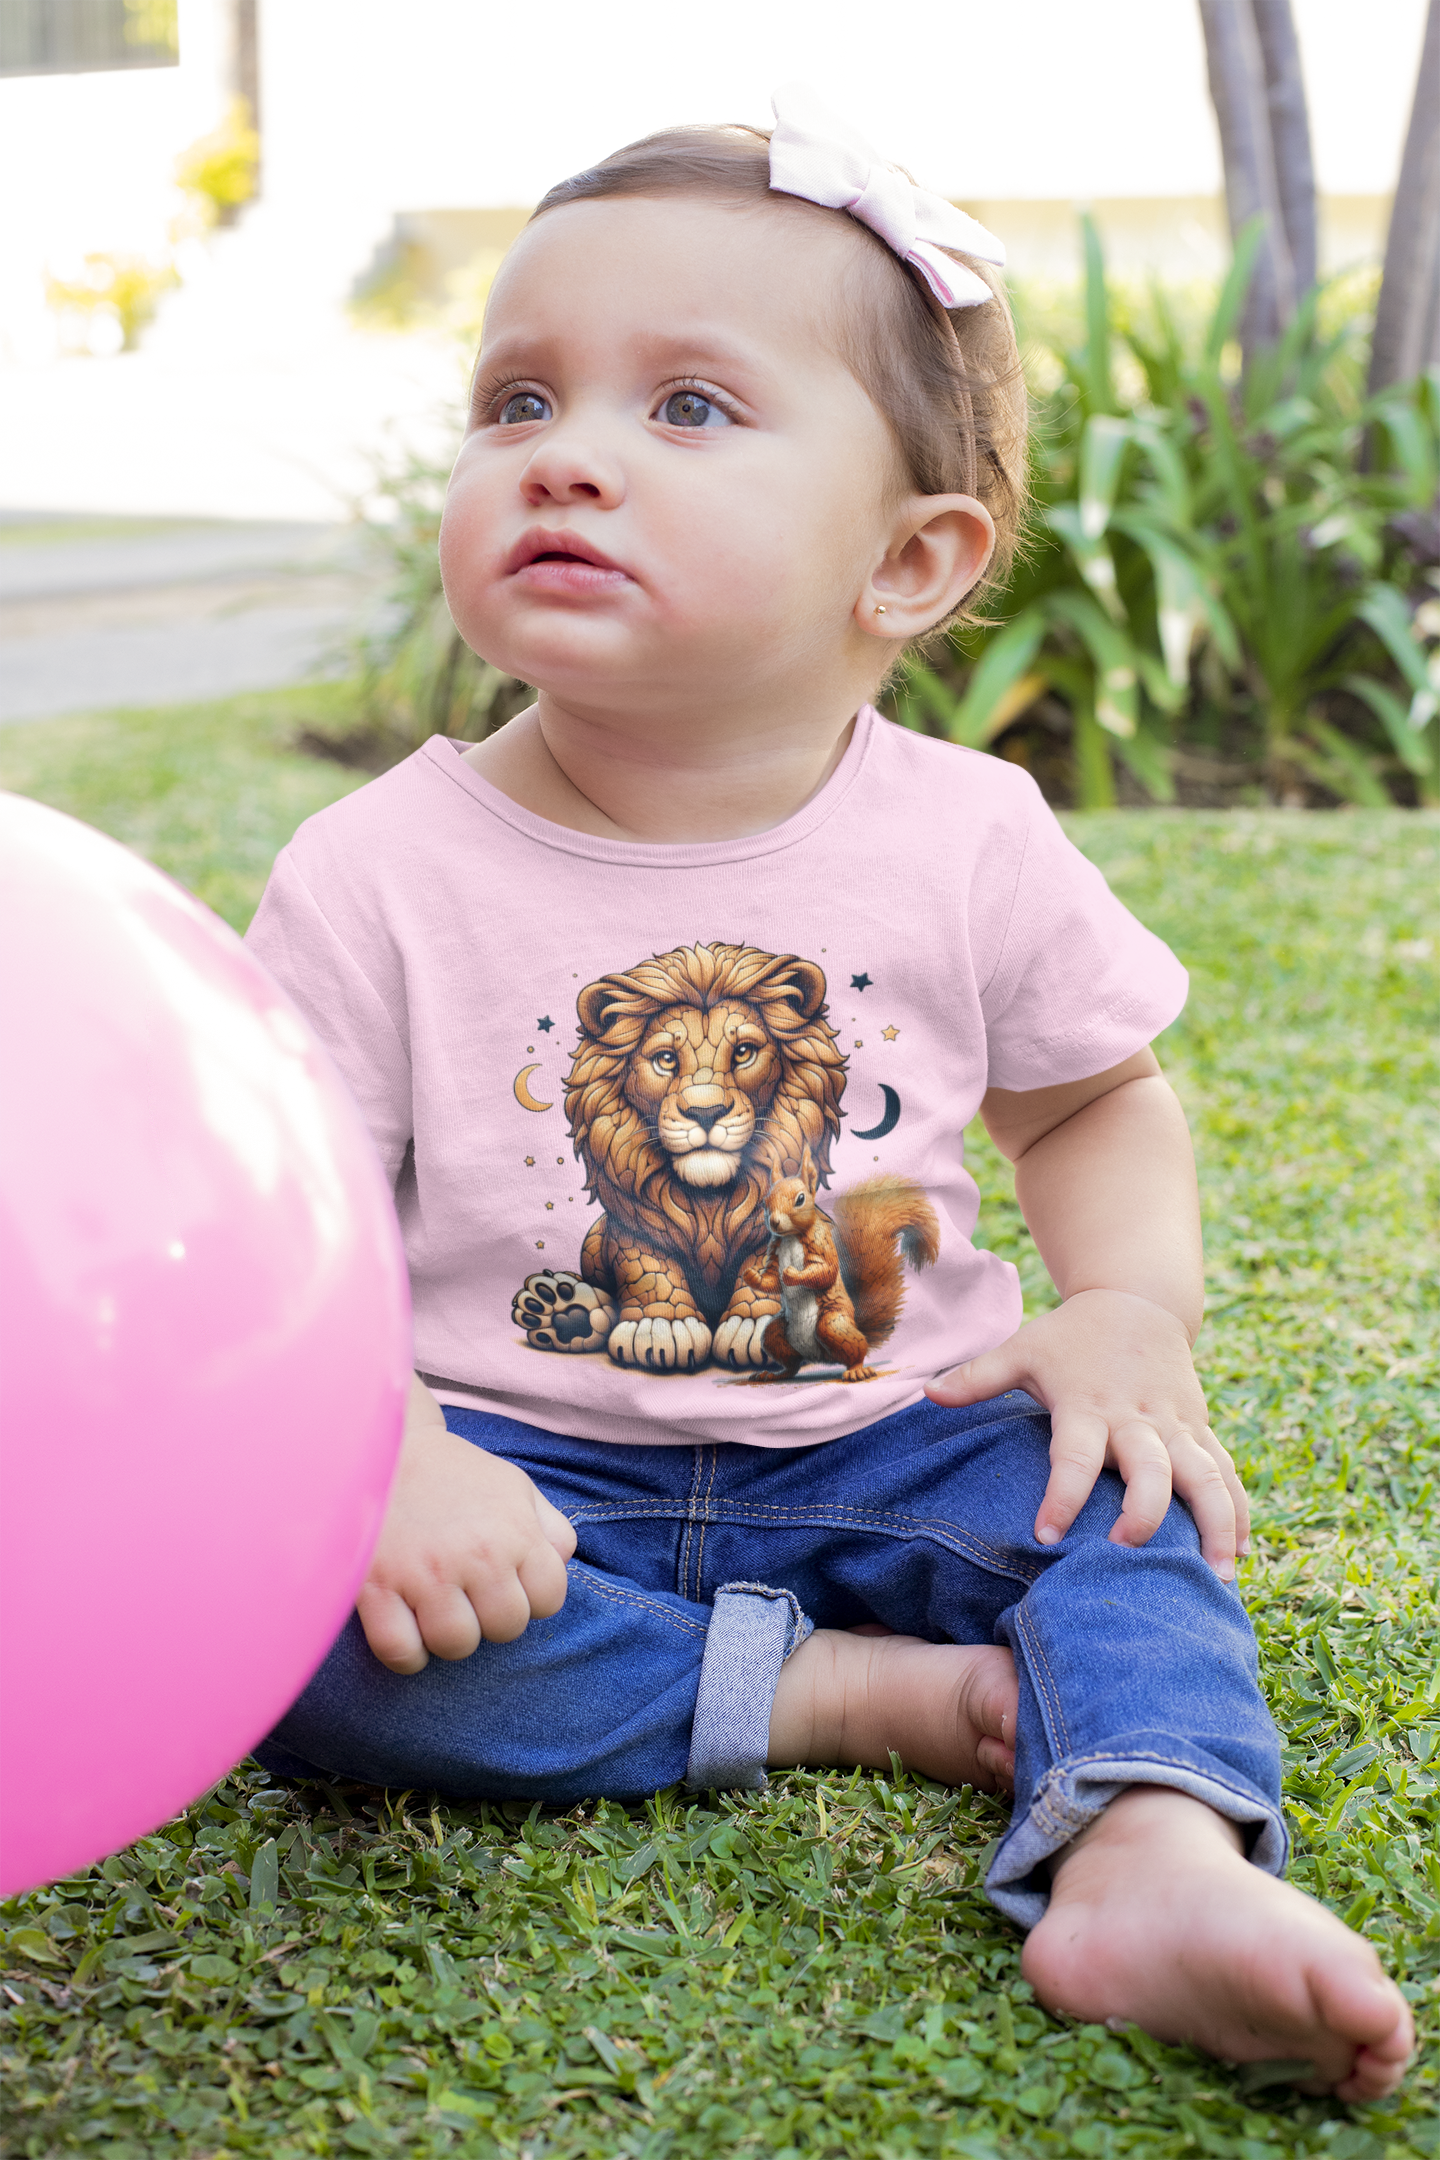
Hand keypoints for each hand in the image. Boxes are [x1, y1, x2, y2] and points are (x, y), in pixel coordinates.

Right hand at [357, 1390, 575, 1672]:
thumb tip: (561, 1566)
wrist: (381, 1446)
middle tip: (469, 1594)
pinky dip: (406, 1652)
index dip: (531, 1597)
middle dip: (491, 1617)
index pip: (549, 1600)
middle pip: (506, 1628)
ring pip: (457, 1645)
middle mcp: (476, 1555)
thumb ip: (549, 1528)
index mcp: (514, 1531)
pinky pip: (401, 1652)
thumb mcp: (513, 1486)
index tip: (506, 1583)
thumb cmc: (453, 1474)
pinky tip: (406, 1627)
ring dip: (449, 1635)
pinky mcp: (376, 1587)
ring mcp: (425, 1574)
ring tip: (437, 1608)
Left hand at [927, 1289, 1248, 1578]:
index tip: (1046, 1536)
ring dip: (1215, 1524)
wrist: (1138, 1300)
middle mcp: (1137, 1419)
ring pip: (1206, 1476)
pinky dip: (1237, 1513)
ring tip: (1218, 1578)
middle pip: (1151, 1469)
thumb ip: (978, 1376)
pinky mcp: (1201, 1430)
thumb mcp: (1023, 1348)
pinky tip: (1240, 1555)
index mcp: (1089, 1405)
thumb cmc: (1071, 1336)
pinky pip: (1226, 1473)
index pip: (1074, 1455)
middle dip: (1145, 1513)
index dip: (1062, 1494)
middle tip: (1130, 1555)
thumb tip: (926, 1393)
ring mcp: (1177, 1426)